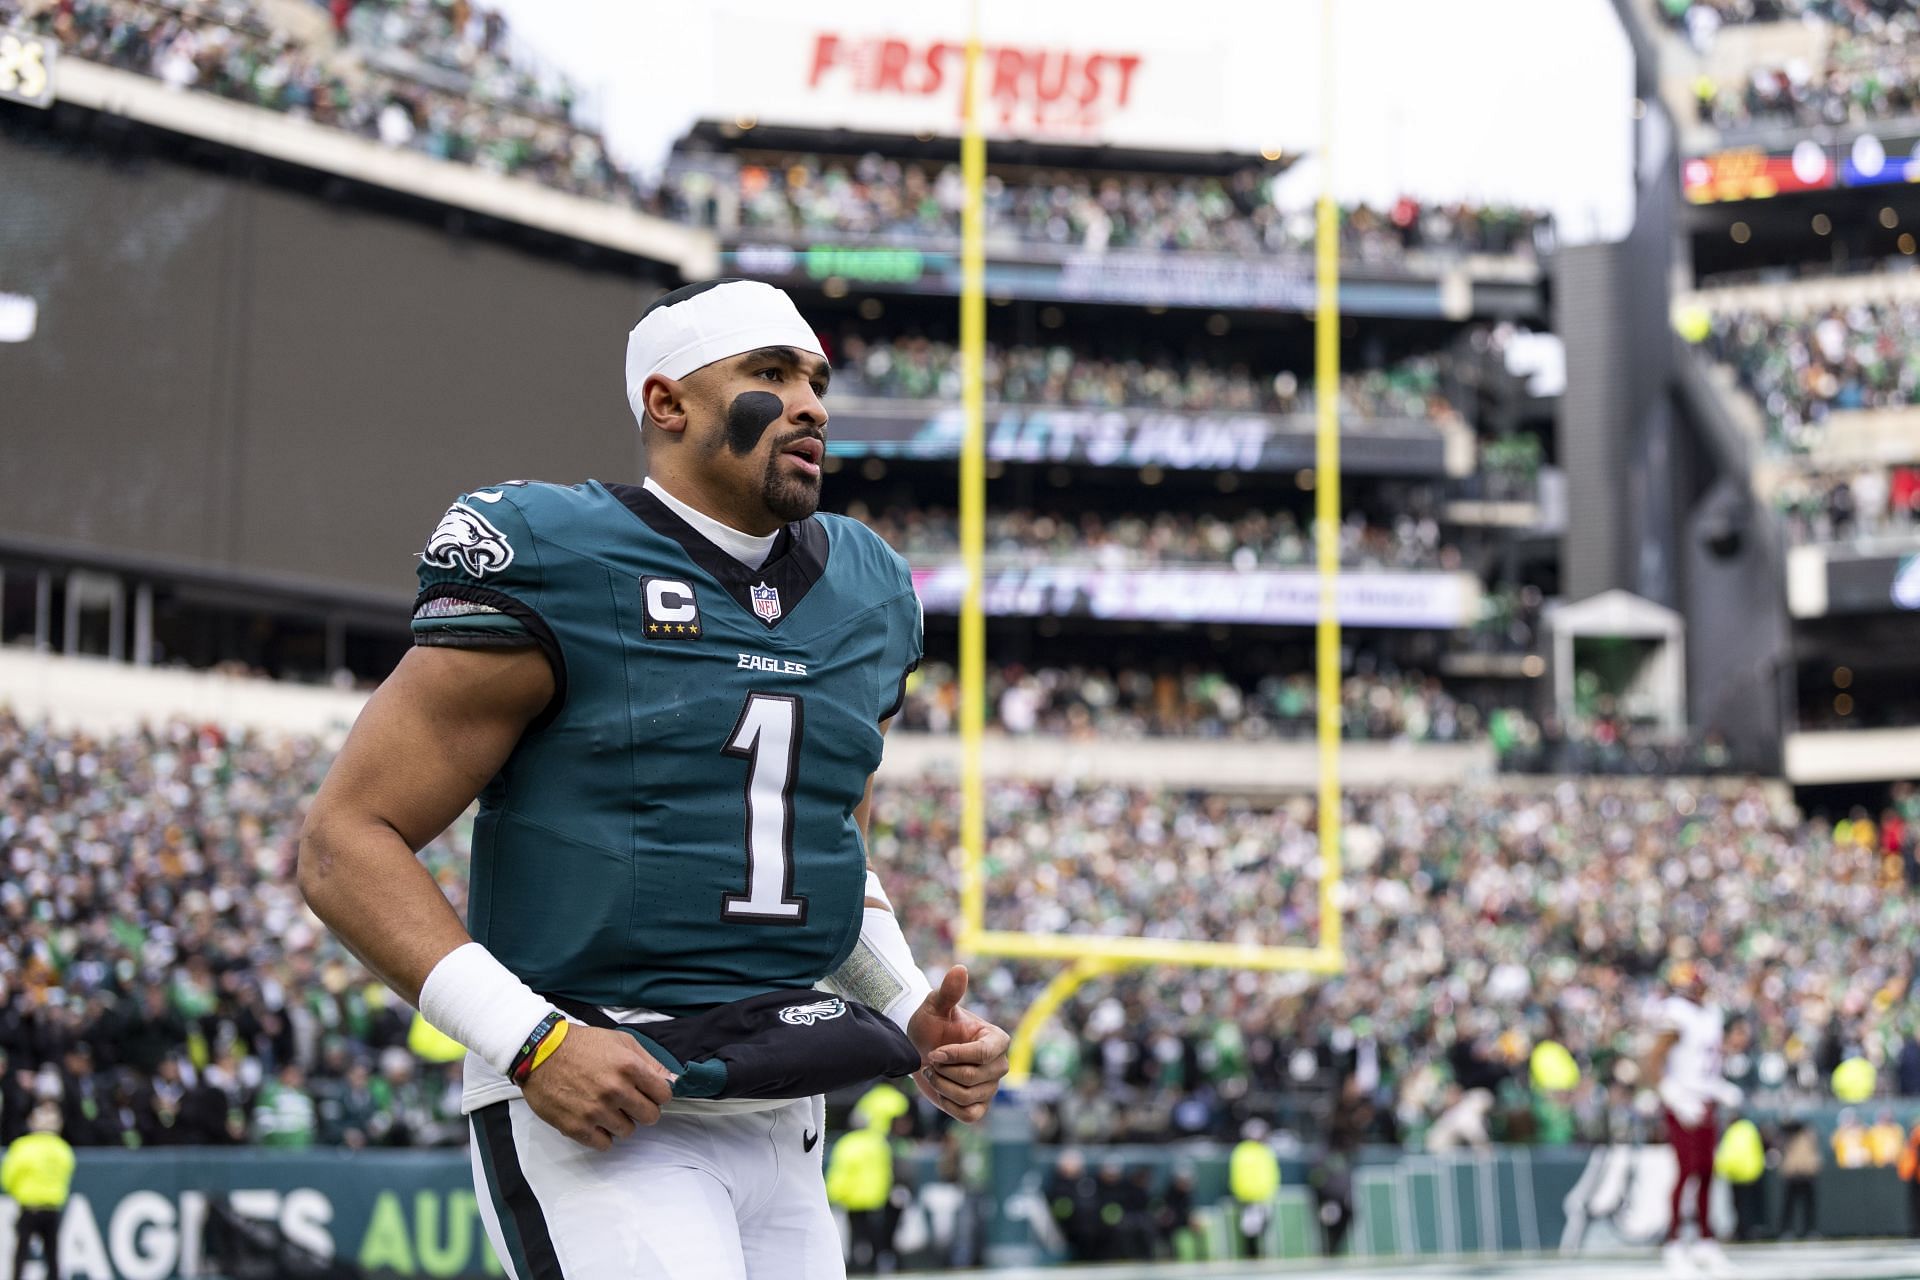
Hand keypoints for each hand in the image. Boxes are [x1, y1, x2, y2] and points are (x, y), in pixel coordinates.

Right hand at [520, 1023, 675, 1149]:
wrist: (540, 1052)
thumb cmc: (581, 1044)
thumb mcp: (621, 1041)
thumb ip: (649, 1061)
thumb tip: (672, 1080)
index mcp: (629, 1067)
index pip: (664, 1094)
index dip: (658, 1094)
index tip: (650, 1093)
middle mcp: (615, 1090)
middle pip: (650, 1116)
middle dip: (643, 1110)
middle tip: (629, 1102)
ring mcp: (596, 1110)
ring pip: (628, 1131)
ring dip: (621, 1122)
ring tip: (607, 1108)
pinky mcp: (577, 1127)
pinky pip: (604, 1144)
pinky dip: (602, 1135)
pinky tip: (595, 1121)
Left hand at [905, 965, 1010, 1123]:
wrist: (920, 1048)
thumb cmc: (931, 1025)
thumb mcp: (935, 1006)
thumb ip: (948, 991)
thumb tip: (960, 969)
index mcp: (996, 1039)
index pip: (983, 1054)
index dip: (956, 1056)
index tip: (934, 1053)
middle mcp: (1000, 1064)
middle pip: (974, 1078)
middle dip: (944, 1071)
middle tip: (931, 1061)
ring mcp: (991, 1087)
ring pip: (968, 1096)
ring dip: (942, 1086)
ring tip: (933, 1073)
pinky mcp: (980, 1106)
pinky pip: (969, 1114)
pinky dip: (949, 1104)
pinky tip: (941, 1090)